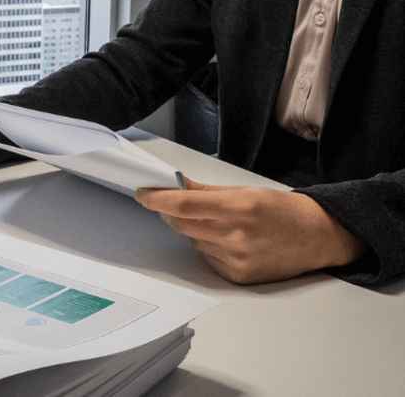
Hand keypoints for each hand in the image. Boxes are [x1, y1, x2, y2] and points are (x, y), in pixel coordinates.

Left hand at [135, 178, 365, 283]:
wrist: (317, 237)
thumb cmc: (283, 210)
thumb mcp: (246, 191)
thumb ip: (207, 191)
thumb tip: (176, 184)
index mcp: (238, 208)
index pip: (184, 205)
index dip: (158, 199)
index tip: (143, 194)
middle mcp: (235, 236)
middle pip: (181, 225)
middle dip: (170, 213)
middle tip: (170, 203)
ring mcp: (236, 259)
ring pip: (192, 241)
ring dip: (193, 230)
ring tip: (219, 223)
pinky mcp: (237, 276)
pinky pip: (206, 258)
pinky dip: (208, 247)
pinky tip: (229, 241)